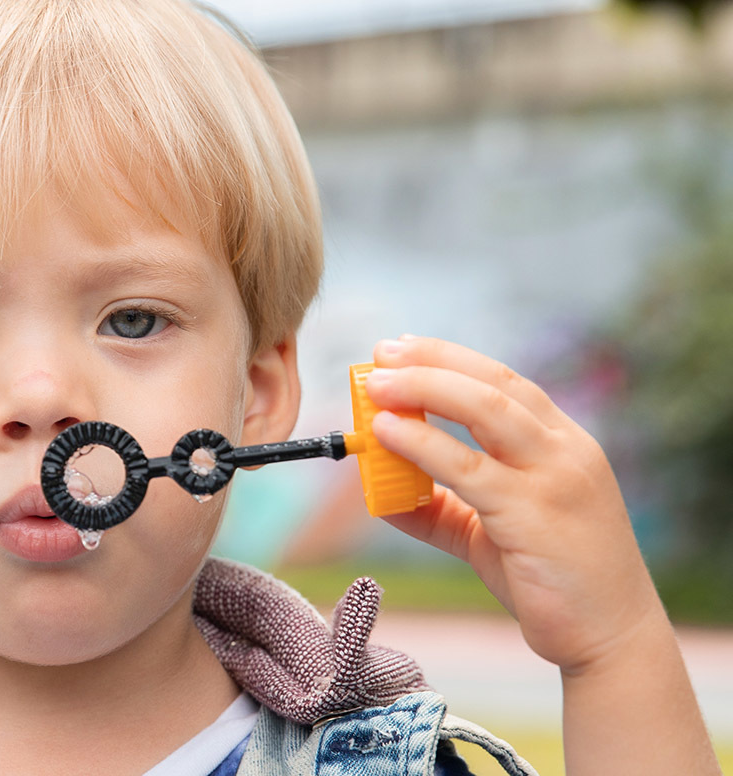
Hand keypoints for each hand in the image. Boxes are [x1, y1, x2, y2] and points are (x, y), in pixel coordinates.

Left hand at [364, 335, 662, 674]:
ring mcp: (555, 477)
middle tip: (381, 354)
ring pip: (485, 409)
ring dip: (424, 389)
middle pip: (493, 383)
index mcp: (562, 443)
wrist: (609, 636)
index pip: (504, 381)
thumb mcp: (487, 532)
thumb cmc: (550, 578)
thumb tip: (380, 495)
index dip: (449, 359)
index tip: (401, 349)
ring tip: (376, 386)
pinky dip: (422, 443)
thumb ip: (439, 509)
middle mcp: (565, 449)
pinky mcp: (536, 513)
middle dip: (432, 362)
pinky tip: (387, 434)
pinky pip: (469, 468)